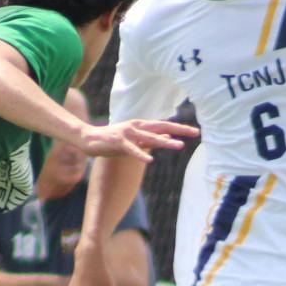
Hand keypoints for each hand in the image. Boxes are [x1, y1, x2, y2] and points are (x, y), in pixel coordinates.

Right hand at [75, 118, 196, 162]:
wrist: (89, 138)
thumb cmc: (113, 140)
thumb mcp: (136, 139)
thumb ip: (152, 139)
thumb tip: (170, 138)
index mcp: (141, 125)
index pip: (164, 126)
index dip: (180, 128)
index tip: (195, 131)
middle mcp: (137, 126)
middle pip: (162, 127)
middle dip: (179, 130)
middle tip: (195, 132)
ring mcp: (127, 133)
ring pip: (150, 137)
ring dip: (165, 142)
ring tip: (179, 146)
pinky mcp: (118, 142)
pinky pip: (132, 150)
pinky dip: (141, 154)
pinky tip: (150, 160)